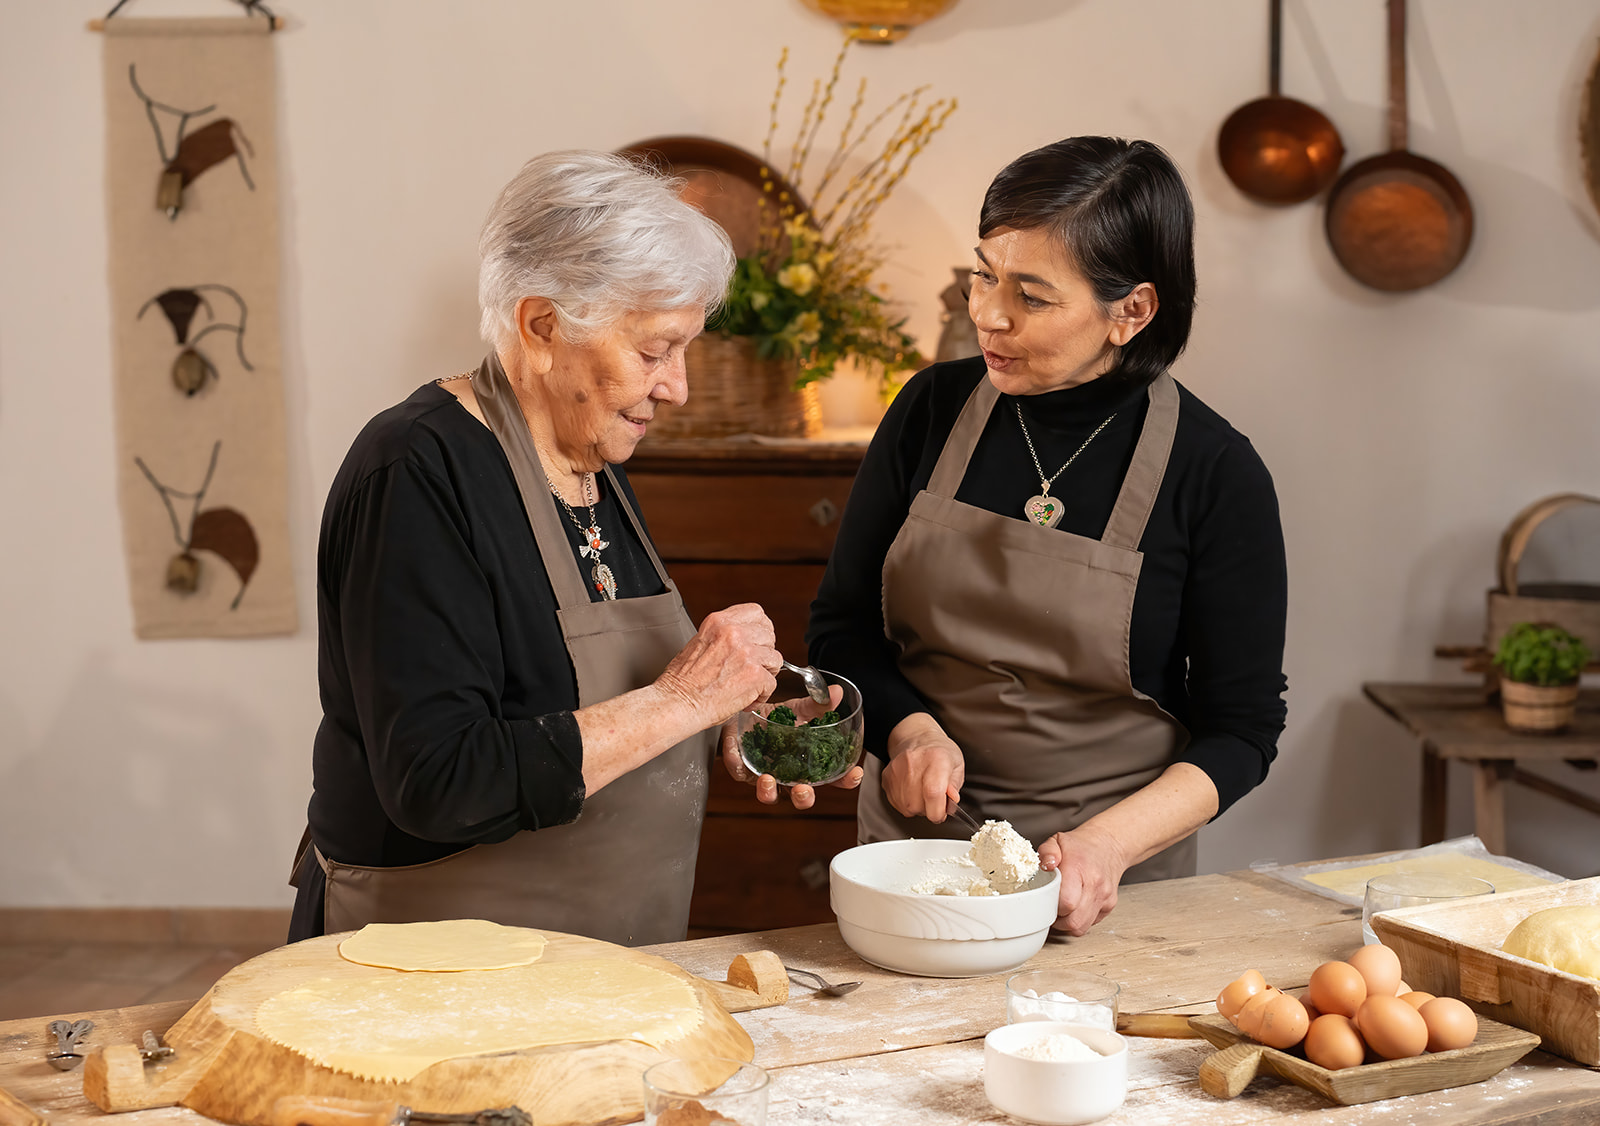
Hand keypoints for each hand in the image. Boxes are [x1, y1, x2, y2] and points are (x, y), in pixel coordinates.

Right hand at [654, 604, 779, 729]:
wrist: (676, 704)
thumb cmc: (681, 682)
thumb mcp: (699, 643)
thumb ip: (723, 637)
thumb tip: (744, 641)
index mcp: (719, 622)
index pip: (757, 613)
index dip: (761, 630)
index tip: (757, 642)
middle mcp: (734, 633)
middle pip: (770, 636)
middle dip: (763, 654)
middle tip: (751, 669)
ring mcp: (746, 653)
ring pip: (776, 659)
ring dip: (765, 674)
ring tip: (748, 685)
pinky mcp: (755, 675)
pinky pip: (772, 684)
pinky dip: (761, 695)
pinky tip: (746, 699)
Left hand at [720, 686, 863, 807]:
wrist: (745, 711)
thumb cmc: (775, 717)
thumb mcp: (798, 710)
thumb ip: (818, 705)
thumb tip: (836, 692)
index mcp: (807, 764)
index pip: (832, 778)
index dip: (845, 780)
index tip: (854, 774)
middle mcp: (789, 775)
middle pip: (801, 797)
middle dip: (804, 798)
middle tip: (803, 789)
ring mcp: (766, 775)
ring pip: (770, 795)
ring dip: (769, 792)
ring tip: (768, 780)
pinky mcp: (743, 770)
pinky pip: (741, 774)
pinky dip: (741, 769)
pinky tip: (741, 760)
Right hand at [881, 712, 964, 821]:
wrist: (916, 738)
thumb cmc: (939, 752)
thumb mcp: (957, 765)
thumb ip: (955, 786)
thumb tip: (952, 801)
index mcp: (936, 758)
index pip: (933, 793)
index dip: (938, 811)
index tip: (942, 812)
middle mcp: (914, 764)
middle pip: (918, 805)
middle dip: (929, 809)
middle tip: (935, 798)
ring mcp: (897, 771)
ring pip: (906, 808)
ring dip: (918, 807)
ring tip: (923, 792)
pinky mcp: (886, 778)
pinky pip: (896, 804)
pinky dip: (907, 803)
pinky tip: (913, 790)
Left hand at [1038, 822, 1128, 935]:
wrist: (1110, 844)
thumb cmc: (1081, 845)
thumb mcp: (1058, 840)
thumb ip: (1047, 852)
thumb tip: (1046, 866)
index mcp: (1079, 868)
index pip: (1066, 902)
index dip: (1051, 906)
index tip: (1044, 899)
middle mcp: (1095, 885)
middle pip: (1073, 921)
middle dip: (1057, 919)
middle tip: (1050, 906)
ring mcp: (1104, 898)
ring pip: (1081, 928)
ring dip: (1067, 923)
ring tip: (1061, 908)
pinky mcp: (1109, 906)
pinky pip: (1090, 924)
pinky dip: (1079, 920)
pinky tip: (1074, 907)